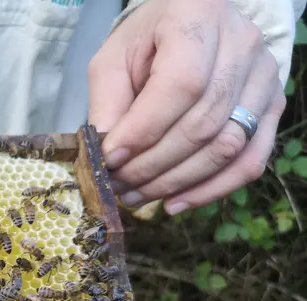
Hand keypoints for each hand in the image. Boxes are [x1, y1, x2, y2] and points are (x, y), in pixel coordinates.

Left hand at [87, 0, 284, 214]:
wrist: (191, 25)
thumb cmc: (146, 42)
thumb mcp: (113, 60)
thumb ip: (106, 102)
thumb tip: (106, 154)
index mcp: (198, 18)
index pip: (181, 85)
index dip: (144, 131)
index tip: (109, 158)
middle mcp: (243, 44)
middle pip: (202, 124)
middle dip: (152, 166)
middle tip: (117, 185)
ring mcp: (265, 77)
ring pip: (226, 147)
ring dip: (176, 183)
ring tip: (136, 196)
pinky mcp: (273, 107)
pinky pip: (251, 161)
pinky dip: (211, 190)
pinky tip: (174, 204)